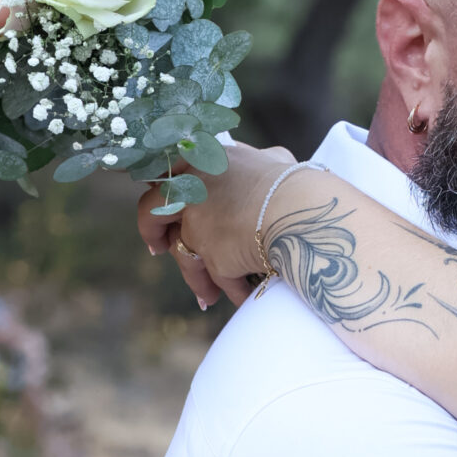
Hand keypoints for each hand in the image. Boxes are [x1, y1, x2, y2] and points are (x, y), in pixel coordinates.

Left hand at [137, 140, 295, 312]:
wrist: (302, 211)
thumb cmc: (295, 184)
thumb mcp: (273, 160)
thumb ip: (256, 160)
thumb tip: (262, 158)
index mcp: (202, 161)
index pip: (164, 172)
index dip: (159, 189)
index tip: (158, 201)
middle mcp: (192, 191)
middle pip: (154, 213)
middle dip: (153, 233)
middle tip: (158, 248)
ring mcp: (199, 226)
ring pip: (186, 256)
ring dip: (197, 277)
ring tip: (207, 295)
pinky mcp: (213, 257)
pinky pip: (218, 279)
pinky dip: (228, 289)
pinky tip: (236, 297)